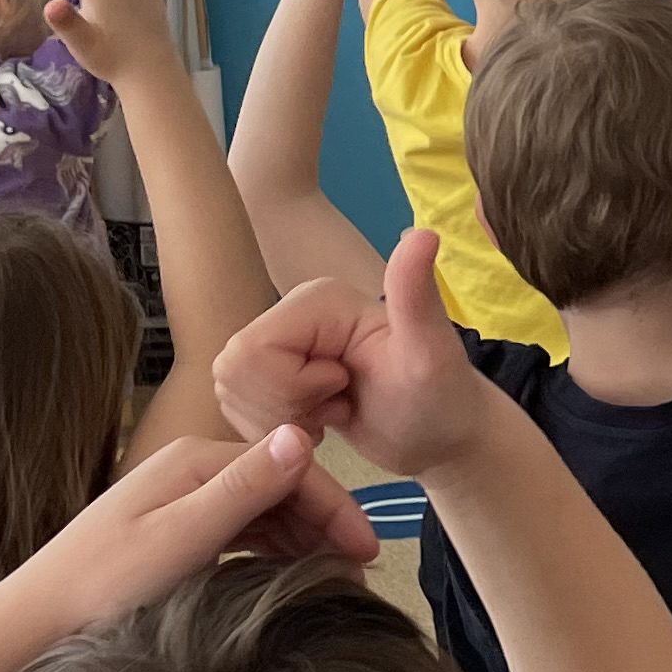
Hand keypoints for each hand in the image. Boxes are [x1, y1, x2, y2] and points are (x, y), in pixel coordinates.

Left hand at [16, 423, 373, 632]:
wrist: (36, 623)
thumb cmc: (103, 585)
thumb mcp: (182, 538)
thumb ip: (244, 488)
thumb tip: (303, 435)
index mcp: (195, 460)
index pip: (290, 466)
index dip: (336, 506)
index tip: (369, 551)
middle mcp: (192, 469)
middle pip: (281, 485)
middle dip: (326, 523)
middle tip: (363, 571)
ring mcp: (183, 500)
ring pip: (265, 510)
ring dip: (304, 538)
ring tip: (337, 578)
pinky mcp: (177, 531)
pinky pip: (243, 531)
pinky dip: (275, 549)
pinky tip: (292, 575)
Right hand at [215, 231, 494, 477]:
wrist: (439, 437)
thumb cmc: (439, 400)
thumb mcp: (431, 354)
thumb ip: (417, 296)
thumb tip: (424, 234)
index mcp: (316, 298)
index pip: (251, 353)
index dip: (291, 388)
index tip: (344, 387)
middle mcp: (290, 312)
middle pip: (234, 371)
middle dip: (284, 406)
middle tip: (340, 402)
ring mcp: (278, 343)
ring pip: (231, 392)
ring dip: (282, 420)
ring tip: (334, 411)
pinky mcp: (272, 373)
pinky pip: (236, 408)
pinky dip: (276, 430)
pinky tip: (320, 421)